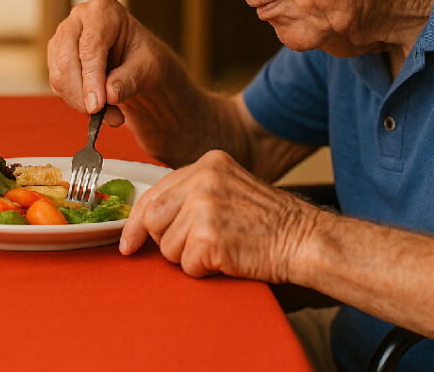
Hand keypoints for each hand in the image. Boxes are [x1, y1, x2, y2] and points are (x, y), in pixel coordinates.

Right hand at [47, 0, 169, 124]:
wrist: (136, 62)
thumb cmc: (144, 58)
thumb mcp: (148, 68)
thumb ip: (129, 79)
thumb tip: (109, 94)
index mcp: (104, 11)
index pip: (90, 45)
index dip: (91, 77)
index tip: (97, 105)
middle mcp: (79, 18)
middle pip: (67, 59)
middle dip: (82, 94)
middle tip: (103, 116)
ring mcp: (63, 35)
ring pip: (58, 74)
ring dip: (79, 101)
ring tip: (110, 114)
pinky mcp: (56, 55)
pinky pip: (58, 83)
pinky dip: (75, 101)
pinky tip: (98, 106)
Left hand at [119, 149, 319, 280]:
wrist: (304, 238)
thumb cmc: (268, 221)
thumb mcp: (229, 188)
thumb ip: (193, 193)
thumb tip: (148, 219)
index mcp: (207, 163)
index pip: (155, 192)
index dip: (138, 222)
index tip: (129, 242)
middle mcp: (203, 179)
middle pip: (153, 219)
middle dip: (165, 241)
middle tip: (195, 247)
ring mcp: (205, 206)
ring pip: (168, 247)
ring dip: (190, 257)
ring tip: (222, 247)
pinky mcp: (209, 236)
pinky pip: (186, 265)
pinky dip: (204, 270)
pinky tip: (228, 258)